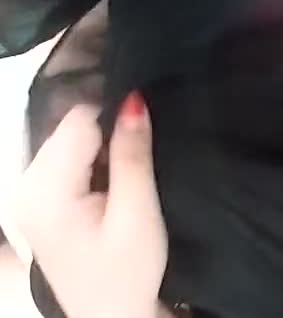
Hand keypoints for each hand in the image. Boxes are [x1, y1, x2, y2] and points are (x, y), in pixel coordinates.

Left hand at [14, 92, 167, 317]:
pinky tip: (109, 193)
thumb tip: (133, 100)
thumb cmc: (128, 273)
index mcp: (45, 191)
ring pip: (71, 142)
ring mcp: (28, 193)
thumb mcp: (138, 214)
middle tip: (134, 176)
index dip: (117, 123)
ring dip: (102, 154)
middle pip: (70, 130)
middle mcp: (25, 186)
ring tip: (122, 188)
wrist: (114, 316)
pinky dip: (93, 166)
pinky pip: (68, 160)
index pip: (79, 122)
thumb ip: (132, 156)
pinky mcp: (39, 200)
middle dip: (107, 139)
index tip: (143, 146)